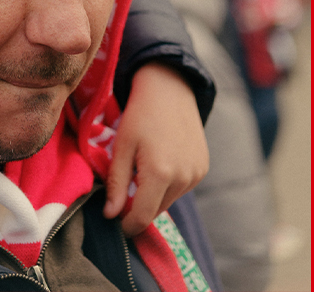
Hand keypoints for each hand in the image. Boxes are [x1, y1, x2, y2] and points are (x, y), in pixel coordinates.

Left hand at [104, 62, 208, 235]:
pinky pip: (182, 188)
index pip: (143, 217)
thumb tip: (110, 215)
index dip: (127, 224)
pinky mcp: (203, 167)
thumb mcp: (122, 147)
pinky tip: (162, 162)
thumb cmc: (140, 115)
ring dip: (154, 195)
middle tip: (125, 187)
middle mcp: (183, 177)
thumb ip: (117, 184)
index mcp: (160, 173)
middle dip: (139, 207)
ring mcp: (196, 173)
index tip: (115, 220)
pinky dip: (169, 184)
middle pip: (156, 211)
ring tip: (144, 169)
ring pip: (169, 200)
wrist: (170, 88)